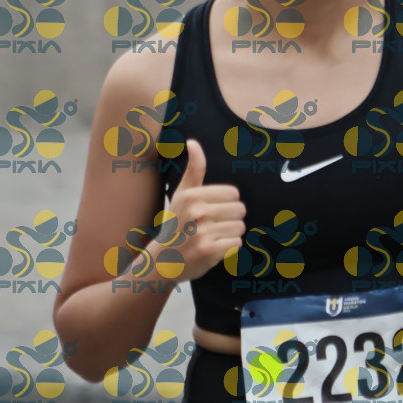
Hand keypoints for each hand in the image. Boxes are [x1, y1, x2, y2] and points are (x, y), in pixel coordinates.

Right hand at [154, 139, 245, 282]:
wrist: (163, 261)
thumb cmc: (176, 224)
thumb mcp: (182, 194)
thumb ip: (194, 169)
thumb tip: (193, 141)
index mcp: (192, 195)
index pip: (234, 194)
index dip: (226, 204)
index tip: (211, 212)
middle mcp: (197, 212)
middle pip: (240, 211)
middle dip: (230, 220)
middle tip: (211, 227)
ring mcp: (203, 233)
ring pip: (240, 228)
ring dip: (229, 235)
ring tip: (211, 238)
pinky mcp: (209, 251)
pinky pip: (237, 244)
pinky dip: (229, 248)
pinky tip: (213, 249)